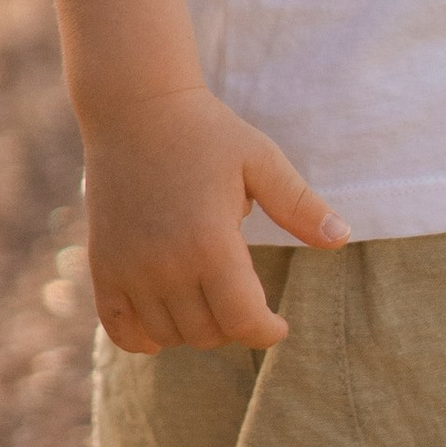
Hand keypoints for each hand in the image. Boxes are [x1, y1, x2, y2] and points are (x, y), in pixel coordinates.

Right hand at [82, 84, 348, 354]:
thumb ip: (299, 205)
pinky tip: (165, 323)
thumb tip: (342, 238)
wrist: (135, 108)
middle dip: (235, 326)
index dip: (267, 331)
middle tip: (245, 301)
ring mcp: (129, 269)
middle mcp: (166, 265)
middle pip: (209, 333)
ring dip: (196, 330)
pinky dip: (145, 338)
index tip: (278, 324)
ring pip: (170, 335)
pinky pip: (122, 330)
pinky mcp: (103, 267)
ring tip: (211, 301)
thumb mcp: (260, 160)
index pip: (242, 320)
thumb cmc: (205, 132)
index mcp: (210, 242)